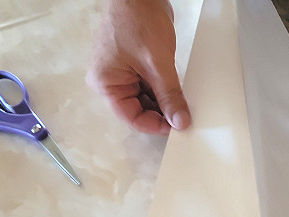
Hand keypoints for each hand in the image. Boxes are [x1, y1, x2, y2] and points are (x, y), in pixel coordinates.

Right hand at [86, 0, 190, 134]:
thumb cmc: (136, 17)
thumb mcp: (157, 63)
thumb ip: (170, 95)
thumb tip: (179, 120)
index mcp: (105, 83)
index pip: (131, 117)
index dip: (155, 125)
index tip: (176, 127)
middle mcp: (109, 80)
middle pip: (137, 108)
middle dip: (160, 113)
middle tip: (183, 117)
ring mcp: (121, 72)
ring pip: (145, 98)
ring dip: (163, 101)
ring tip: (182, 103)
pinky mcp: (133, 64)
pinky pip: (148, 84)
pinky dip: (162, 89)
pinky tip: (176, 91)